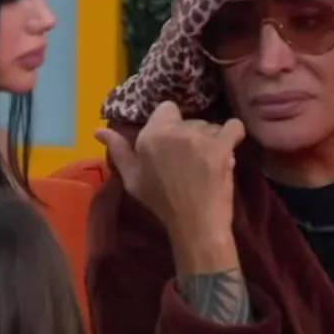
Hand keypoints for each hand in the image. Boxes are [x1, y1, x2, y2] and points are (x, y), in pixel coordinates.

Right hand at [95, 101, 245, 251]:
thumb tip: (98, 130)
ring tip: (207, 163)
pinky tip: (229, 146)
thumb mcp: (132, 179)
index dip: (170, 125)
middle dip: (190, 135)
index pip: (166, 109)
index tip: (171, 145)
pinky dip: (233, 134)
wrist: (194, 224)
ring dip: (211, 139)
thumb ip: (117, 150)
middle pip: (189, 120)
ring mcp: (199, 138)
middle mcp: (173, 131)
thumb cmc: (161, 203)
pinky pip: (234, 127)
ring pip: (210, 125)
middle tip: (189, 160)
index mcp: (149, 135)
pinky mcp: (221, 147)